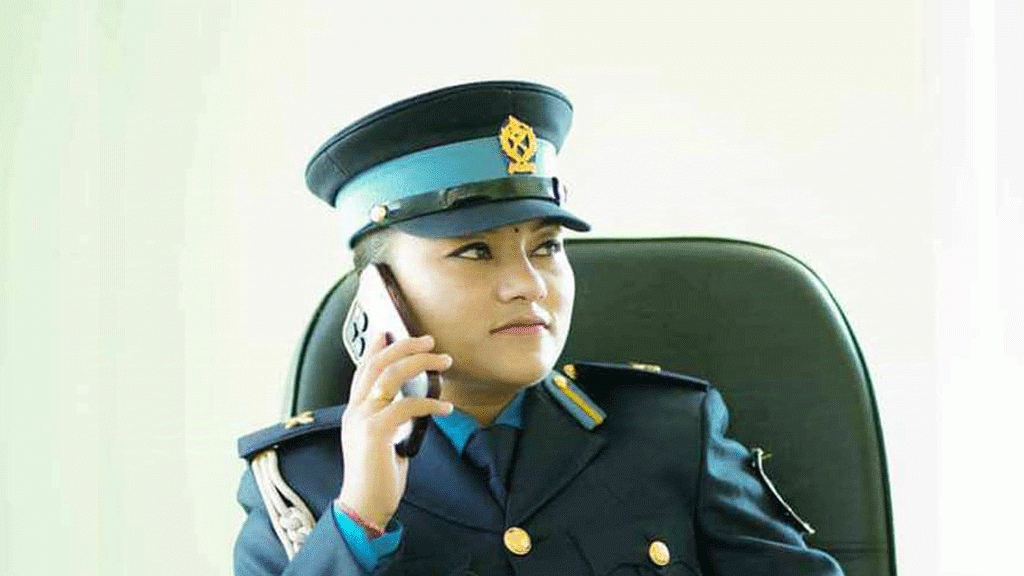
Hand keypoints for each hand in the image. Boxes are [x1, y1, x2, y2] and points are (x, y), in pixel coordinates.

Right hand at [336, 332, 453, 527]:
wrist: (364, 505)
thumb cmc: (377, 476)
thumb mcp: (382, 440)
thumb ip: (390, 418)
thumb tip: (413, 403)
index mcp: (355, 411)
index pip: (363, 369)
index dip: (376, 346)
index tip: (390, 330)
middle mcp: (355, 410)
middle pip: (378, 364)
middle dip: (405, 346)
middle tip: (429, 340)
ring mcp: (363, 419)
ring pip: (391, 376)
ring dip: (420, 364)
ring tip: (444, 362)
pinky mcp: (377, 431)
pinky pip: (407, 405)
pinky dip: (430, 403)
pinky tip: (445, 407)